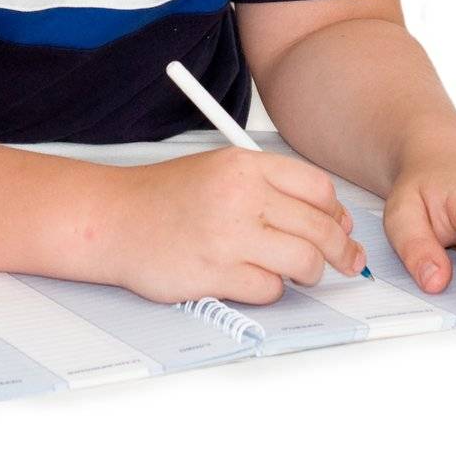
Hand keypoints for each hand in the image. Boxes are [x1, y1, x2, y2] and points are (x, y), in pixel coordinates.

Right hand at [108, 147, 368, 305]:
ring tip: (291, 271)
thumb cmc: (164, 197)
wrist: (114, 219)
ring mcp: (228, 236)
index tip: (340, 228)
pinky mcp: (215, 274)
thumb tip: (329, 217)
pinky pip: (270, 290)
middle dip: (338, 251)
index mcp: (243, 165)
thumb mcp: (219, 170)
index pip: (318, 188)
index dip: (336, 213)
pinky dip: (268, 290)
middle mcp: (239, 196)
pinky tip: (250, 278)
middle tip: (342, 261)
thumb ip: (270, 187)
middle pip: (320, 228)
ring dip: (306, 273)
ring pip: (304, 262)